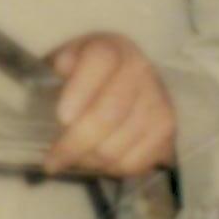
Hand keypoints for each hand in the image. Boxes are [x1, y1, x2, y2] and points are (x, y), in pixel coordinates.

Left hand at [44, 33, 176, 179]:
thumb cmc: (83, 77)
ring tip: (74, 159)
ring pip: (117, 146)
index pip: (100, 62)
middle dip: (74, 144)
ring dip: (89, 160)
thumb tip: (62, 66)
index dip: (80, 90)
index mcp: (111, 48)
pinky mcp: (165, 131)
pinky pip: (133, 163)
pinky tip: (98, 161)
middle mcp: (140, 70)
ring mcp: (158, 101)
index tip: (61, 118)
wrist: (123, 86)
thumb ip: (58, 67)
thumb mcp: (64, 64)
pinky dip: (110, 169)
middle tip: (52, 161)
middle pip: (107, 115)